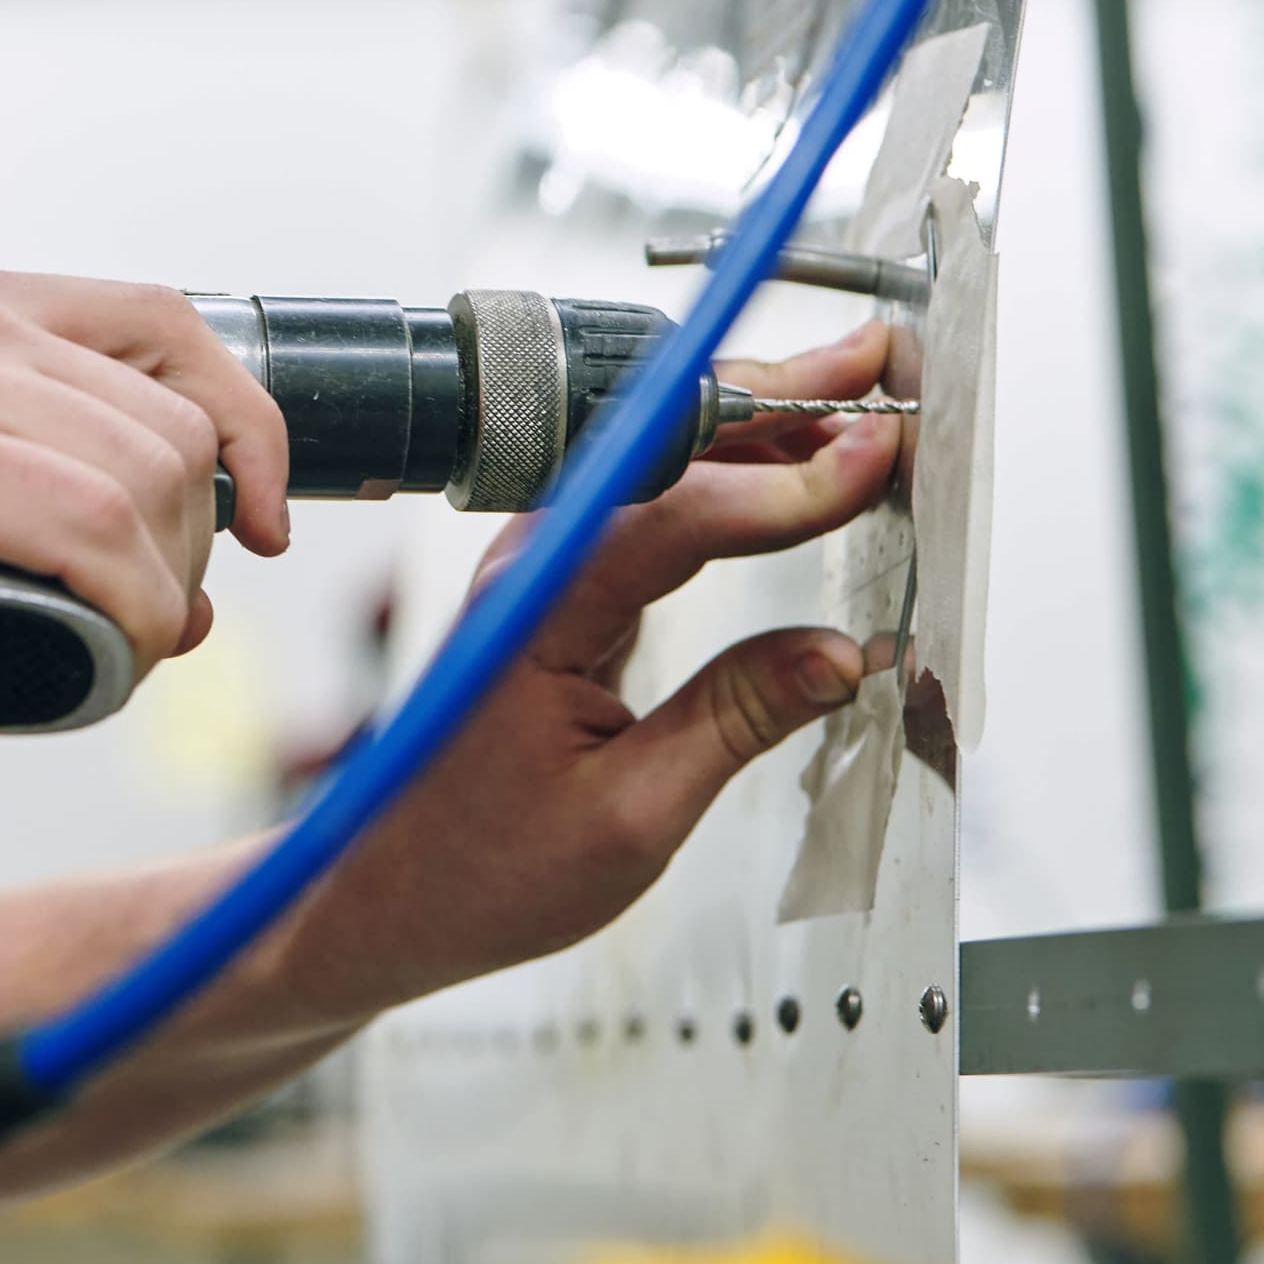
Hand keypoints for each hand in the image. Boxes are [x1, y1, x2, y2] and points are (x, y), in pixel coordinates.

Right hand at [0, 261, 293, 744]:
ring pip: (146, 478)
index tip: (263, 521)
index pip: (167, 325)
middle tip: (140, 623)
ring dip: (158, 590)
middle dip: (189, 542)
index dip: (242, 425)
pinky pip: (95, 530)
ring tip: (103, 648)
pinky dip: (129, 609)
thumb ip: (52, 507)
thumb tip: (198, 592)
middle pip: (171, 417)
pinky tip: (104, 650)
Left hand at [259, 323, 904, 1023]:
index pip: (676, 516)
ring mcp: (547, 568)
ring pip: (663, 466)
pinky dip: (730, 478)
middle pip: (664, 451)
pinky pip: (655, 506)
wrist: (387, 895)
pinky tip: (791, 469)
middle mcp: (535, 565)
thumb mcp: (632, 817)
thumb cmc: (482, 869)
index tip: (873, 457)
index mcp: (538, 612)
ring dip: (760, 427)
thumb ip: (736, 722)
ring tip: (856, 396)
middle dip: (776, 400)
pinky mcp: (564, 589)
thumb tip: (839, 654)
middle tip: (876, 368)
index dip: (783, 484)